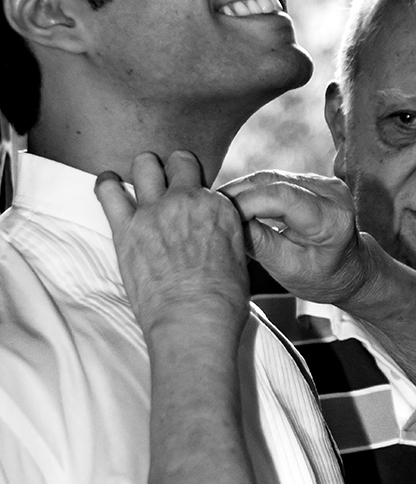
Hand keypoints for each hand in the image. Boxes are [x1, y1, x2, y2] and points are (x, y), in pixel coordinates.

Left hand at [95, 151, 249, 346]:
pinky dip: (107, 184)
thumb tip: (214, 236)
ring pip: (144, 164)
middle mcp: (188, 200)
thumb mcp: (239, 260)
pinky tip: (110, 186)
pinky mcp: (126, 227)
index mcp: (219, 207)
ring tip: (141, 185)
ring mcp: (155, 210)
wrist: (194, 322)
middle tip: (168, 187)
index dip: (198, 194)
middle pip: (178, 161)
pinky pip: (108, 189)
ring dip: (144, 172)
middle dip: (174, 171)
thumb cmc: (221, 302)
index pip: (205, 183)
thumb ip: (224, 236)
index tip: (192, 209)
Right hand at [221, 170, 371, 304]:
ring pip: (271, 177)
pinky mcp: (315, 180)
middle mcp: (332, 192)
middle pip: (274, 182)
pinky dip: (253, 190)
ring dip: (241, 190)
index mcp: (331, 218)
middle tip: (206, 209)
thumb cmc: (322, 278)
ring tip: (215, 207)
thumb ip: (258, 243)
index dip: (245, 202)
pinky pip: (276, 179)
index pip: (281, 197)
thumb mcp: (287, 269)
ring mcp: (325, 182)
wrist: (350, 271)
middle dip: (237, 194)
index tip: (219, 215)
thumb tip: (226, 220)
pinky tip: (233, 203)